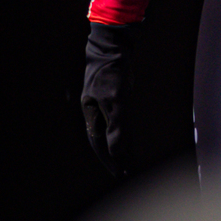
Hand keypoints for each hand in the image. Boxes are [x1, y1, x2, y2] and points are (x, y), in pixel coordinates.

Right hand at [81, 19, 174, 175]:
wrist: (112, 48)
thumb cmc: (111, 73)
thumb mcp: (115, 101)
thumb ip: (117, 126)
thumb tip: (117, 152)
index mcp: (91, 115)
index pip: (99, 144)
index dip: (109, 159)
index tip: (120, 173)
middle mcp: (96, 112)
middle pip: (104, 141)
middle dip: (114, 157)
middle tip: (126, 172)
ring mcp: (104, 105)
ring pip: (111, 132)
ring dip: (119, 146)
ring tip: (129, 161)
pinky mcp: (114, 98)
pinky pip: (118, 121)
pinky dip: (123, 132)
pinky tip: (129, 140)